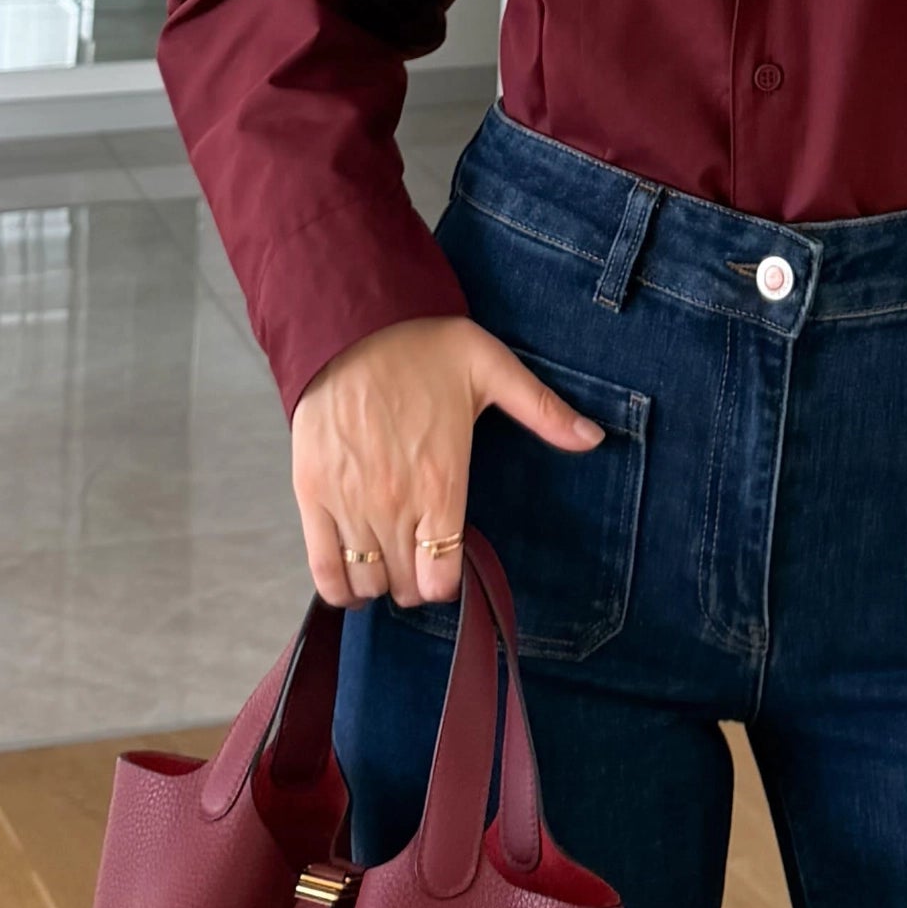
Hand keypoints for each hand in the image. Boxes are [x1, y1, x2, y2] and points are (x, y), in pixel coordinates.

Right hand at [289, 316, 602, 608]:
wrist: (351, 321)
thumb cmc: (422, 345)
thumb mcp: (492, 368)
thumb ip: (544, 410)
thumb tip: (594, 438)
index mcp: (441, 482)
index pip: (441, 577)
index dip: (447, 580)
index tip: (448, 560)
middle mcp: (394, 503)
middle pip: (406, 586)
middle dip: (416, 579)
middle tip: (420, 553)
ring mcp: (349, 503)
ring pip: (367, 582)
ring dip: (381, 580)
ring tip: (389, 556)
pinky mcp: (312, 495)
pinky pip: (323, 569)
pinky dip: (339, 585)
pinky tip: (353, 576)